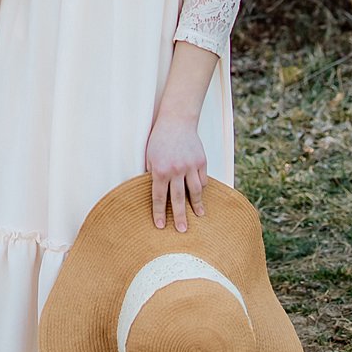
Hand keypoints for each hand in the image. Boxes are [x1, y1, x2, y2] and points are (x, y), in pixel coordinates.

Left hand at [145, 115, 206, 232]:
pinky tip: (201, 195)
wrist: (177, 120)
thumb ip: (151, 174)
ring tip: (199, 216)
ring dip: (197, 205)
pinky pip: (203, 179)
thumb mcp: (149, 156)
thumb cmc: (159, 139)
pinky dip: (202, 188)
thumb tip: (154, 192)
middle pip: (179, 199)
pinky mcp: (202, 161)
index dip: (159, 212)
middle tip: (182, 230)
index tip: (160, 226)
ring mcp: (191, 166)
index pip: (160, 197)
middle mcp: (177, 170)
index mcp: (160, 170)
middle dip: (180, 216)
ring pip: (195, 191)